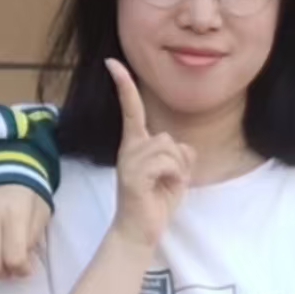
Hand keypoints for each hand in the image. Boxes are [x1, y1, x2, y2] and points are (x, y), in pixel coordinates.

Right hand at [0, 184, 51, 279]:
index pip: (14, 257)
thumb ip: (32, 239)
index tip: (27, 269)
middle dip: (4, 273)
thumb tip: (21, 266)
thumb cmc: (28, 191)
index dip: (21, 270)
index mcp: (16, 212)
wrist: (3, 164)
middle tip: (11, 269)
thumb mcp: (41, 211)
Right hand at [105, 58, 194, 250]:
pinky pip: (167, 164)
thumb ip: (179, 154)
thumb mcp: (175, 173)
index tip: (112, 62)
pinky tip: (161, 190)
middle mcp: (128, 149)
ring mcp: (128, 162)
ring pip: (169, 148)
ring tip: (163, 188)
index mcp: (135, 145)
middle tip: (167, 183)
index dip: (123, 85)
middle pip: (168, 137)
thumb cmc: (156, 201)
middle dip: (178, 162)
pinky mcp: (132, 176)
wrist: (140, 232)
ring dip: (177, 171)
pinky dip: (174, 178)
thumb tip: (182, 147)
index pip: (131, 109)